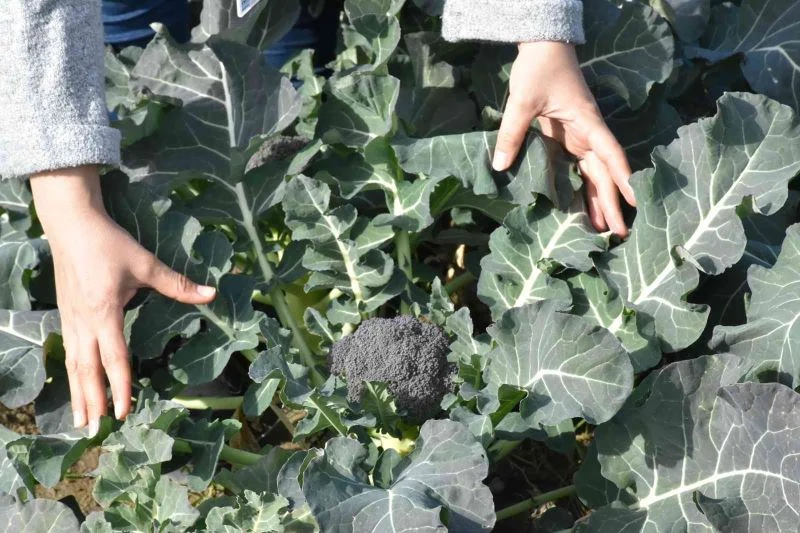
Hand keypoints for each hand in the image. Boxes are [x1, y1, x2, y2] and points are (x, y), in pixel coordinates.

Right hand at [31, 167, 216, 434]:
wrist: (71, 223)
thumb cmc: (109, 243)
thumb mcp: (146, 263)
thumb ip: (178, 283)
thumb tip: (212, 293)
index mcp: (104, 312)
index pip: (114, 358)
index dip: (120, 387)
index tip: (124, 411)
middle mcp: (83, 321)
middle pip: (87, 369)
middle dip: (93, 401)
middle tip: (96, 431)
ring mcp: (70, 318)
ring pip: (73, 363)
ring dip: (78, 392)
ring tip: (81, 420)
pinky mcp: (66, 312)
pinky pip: (68, 350)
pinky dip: (72, 372)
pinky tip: (75, 383)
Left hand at [492, 41, 634, 236]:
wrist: (542, 46)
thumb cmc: (539, 68)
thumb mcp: (522, 100)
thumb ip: (512, 133)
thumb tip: (501, 166)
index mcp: (587, 123)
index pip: (610, 155)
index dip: (623, 179)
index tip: (635, 202)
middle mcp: (588, 134)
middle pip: (605, 173)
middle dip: (612, 203)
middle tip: (618, 234)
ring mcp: (579, 138)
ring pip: (593, 174)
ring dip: (598, 200)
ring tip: (601, 230)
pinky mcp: (566, 139)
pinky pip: (577, 168)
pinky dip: (581, 188)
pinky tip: (579, 209)